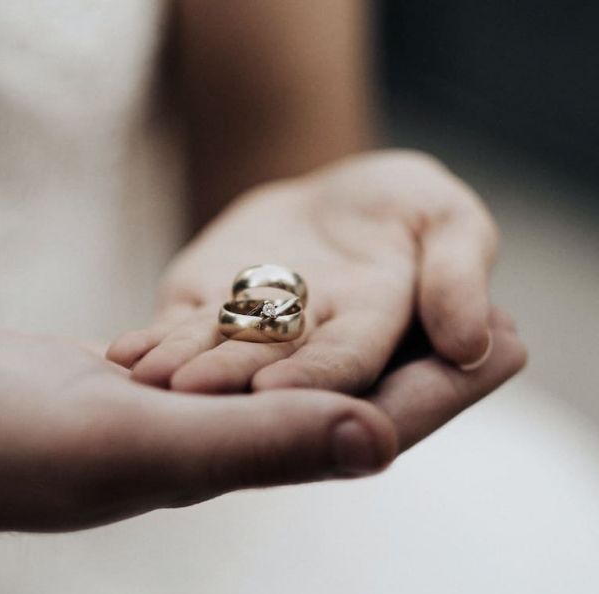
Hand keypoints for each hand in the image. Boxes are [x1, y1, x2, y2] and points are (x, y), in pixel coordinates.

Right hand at [0, 319, 523, 554]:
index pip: (364, 424)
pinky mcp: (137, 384)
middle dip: (420, 362)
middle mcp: (216, 443)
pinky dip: (280, 330)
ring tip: (410, 302)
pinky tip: (298, 311)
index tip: (514, 342)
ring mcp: (176, 415)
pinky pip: (233, 357)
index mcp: (228, 461)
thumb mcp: (136, 441)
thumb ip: (256, 443)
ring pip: (295, 376)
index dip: (446, 389)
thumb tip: (377, 442)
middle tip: (488, 317)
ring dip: (357, 341)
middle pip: (345, 398)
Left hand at [108, 150, 502, 393]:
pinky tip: (124, 353)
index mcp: (375, 333)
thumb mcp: (449, 221)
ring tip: (146, 376)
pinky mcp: (208, 317)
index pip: (349, 363)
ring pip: (217, 358)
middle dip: (233, 384)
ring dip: (183, 370)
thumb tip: (475, 343)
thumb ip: (459, 273)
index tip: (278, 389)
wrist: (336, 195)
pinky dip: (155, 346)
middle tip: (190, 393)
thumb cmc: (406, 208)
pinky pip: (180, 335)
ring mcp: (253, 338)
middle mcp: (310, 349)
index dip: (317, 376)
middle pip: (272, 371)